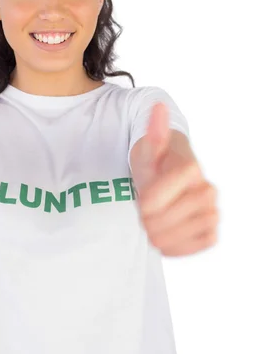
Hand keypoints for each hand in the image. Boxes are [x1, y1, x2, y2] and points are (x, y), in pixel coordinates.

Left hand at [136, 102, 218, 256]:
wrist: (169, 182)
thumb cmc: (155, 165)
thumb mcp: (148, 150)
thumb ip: (153, 132)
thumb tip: (158, 106)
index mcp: (191, 168)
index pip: (152, 200)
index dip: (141, 202)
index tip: (142, 197)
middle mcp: (207, 190)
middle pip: (160, 220)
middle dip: (146, 218)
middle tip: (147, 210)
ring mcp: (212, 213)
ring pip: (173, 236)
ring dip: (156, 233)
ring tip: (155, 221)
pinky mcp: (211, 233)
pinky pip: (189, 248)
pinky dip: (172, 246)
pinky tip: (166, 234)